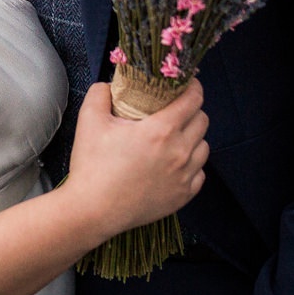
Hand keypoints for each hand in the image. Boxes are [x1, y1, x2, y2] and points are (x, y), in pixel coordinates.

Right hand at [61, 79, 207, 243]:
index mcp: (160, 130)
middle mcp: (179, 152)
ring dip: (193, 137)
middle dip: (192, 110)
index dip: (192, 87)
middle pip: (202, 120)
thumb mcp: (89, 120)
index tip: (186, 84)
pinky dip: (191, 164)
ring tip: (174, 137)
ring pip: (204, 146)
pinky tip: (173, 163)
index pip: (193, 99)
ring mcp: (184, 176)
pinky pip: (200, 173)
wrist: (93, 210)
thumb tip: (110, 85)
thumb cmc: (92, 166)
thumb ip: (101, 93)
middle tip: (175, 110)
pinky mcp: (183, 196)